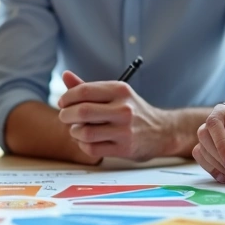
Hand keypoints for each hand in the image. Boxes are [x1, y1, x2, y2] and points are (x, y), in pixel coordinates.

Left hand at [56, 70, 174, 160]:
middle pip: (82, 112)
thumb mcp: (115, 94)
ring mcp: (125, 130)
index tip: (62, 103)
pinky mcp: (124, 149)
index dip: (67, 97)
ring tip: (77, 130)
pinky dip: (83, 145)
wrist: (161, 132)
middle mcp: (124, 109)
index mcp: (120, 90)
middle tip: (65, 117)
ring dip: (74, 132)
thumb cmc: (132, 110)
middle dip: (66, 115)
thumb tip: (65, 75)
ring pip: (85, 133)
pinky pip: (92, 149)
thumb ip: (88, 87)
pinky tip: (87, 141)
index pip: (84, 91)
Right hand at [193, 102, 224, 182]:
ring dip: (215, 165)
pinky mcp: (213, 151)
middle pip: (204, 135)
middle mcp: (221, 122)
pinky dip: (212, 170)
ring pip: (201, 148)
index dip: (220, 141)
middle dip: (218, 157)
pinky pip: (202, 159)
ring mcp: (215, 137)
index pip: (215, 120)